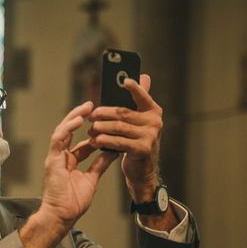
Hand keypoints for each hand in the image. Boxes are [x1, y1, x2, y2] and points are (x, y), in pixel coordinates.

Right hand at [19, 101, 117, 247]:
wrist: (63, 215)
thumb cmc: (74, 202)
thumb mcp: (92, 179)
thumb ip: (100, 164)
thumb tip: (111, 152)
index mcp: (70, 162)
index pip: (80, 142)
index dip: (91, 131)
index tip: (103, 121)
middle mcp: (62, 157)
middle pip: (70, 131)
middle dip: (80, 117)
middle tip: (92, 106)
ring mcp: (56, 157)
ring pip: (63, 131)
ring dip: (74, 117)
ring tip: (86, 107)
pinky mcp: (52, 159)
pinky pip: (59, 139)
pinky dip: (68, 128)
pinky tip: (78, 120)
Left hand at [88, 74, 162, 202]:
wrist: (142, 171)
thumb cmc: (136, 142)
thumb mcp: (140, 121)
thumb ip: (140, 100)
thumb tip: (144, 76)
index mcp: (154, 111)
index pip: (143, 96)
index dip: (134, 88)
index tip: (125, 81)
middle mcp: (155, 122)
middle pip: (123, 113)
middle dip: (104, 113)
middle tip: (91, 116)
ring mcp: (150, 136)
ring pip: (118, 127)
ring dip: (101, 128)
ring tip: (91, 130)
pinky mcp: (142, 149)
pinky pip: (118, 142)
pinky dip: (104, 141)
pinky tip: (95, 141)